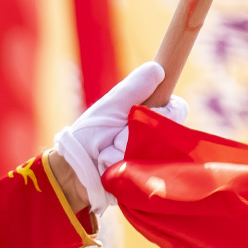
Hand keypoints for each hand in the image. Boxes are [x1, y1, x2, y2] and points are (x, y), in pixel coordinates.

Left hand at [52, 60, 188, 214]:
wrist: (71, 169)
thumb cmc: (88, 136)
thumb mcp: (110, 107)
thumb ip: (133, 88)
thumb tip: (157, 68)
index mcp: (151, 118)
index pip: (176, 108)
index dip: (163, 109)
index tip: (139, 111)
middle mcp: (157, 139)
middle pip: (166, 127)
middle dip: (132, 129)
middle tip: (113, 135)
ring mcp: (153, 160)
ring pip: (150, 146)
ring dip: (122, 146)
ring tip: (106, 151)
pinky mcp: (144, 179)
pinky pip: (138, 165)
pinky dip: (117, 161)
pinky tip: (106, 164)